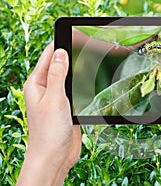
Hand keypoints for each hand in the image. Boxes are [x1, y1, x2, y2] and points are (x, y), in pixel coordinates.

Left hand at [17, 44, 81, 185]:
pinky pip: (75, 89)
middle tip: (90, 45)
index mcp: (37, 83)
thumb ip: (57, 75)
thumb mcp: (54, 99)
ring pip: (69, 76)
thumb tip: (60, 52)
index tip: (76, 34)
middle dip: (73, 54)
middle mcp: (46, 88)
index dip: (61, 43)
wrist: (55, 156)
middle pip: (60, 64)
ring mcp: (57, 97)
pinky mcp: (67, 105)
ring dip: (79, 69)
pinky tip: (93, 79)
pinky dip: (83, 82)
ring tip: (94, 59)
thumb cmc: (49, 131)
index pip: (49, 55)